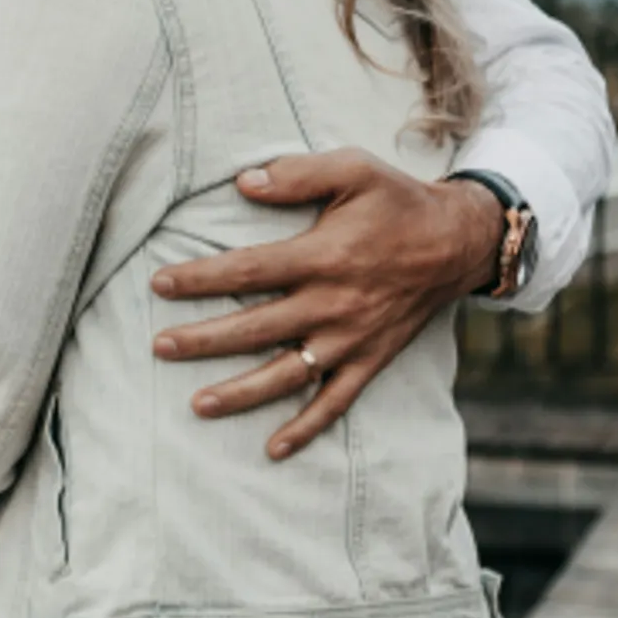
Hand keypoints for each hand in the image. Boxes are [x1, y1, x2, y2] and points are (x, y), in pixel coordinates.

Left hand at [150, 152, 502, 462]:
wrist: (459, 241)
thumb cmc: (397, 200)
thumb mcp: (353, 169)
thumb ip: (297, 175)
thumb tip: (243, 182)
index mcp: (324, 255)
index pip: (249, 270)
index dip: (202, 278)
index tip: (160, 284)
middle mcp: (334, 303)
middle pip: (257, 328)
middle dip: (204, 340)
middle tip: (159, 347)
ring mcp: (352, 338)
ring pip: (289, 374)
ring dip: (242, 392)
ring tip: (197, 405)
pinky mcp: (371, 360)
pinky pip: (336, 402)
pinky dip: (306, 428)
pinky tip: (274, 448)